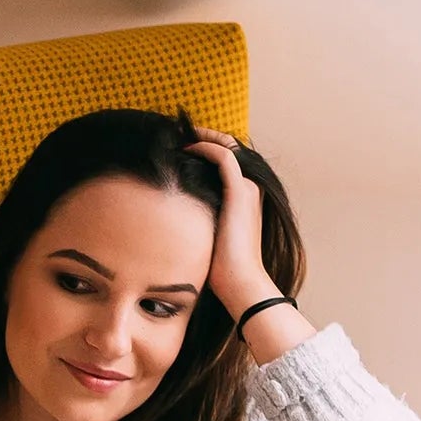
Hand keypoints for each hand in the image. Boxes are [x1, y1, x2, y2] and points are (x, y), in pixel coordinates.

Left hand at [182, 130, 277, 322]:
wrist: (241, 285)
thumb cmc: (223, 272)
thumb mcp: (207, 239)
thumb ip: (197, 222)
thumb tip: (170, 220)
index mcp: (244, 198)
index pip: (227, 161)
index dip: (205, 149)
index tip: (180, 148)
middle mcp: (249, 188)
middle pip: (228, 147)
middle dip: (203, 137)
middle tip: (176, 135)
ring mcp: (247, 188)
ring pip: (226, 146)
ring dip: (202, 137)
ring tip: (177, 136)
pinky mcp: (239, 192)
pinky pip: (223, 156)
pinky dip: (204, 147)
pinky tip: (184, 149)